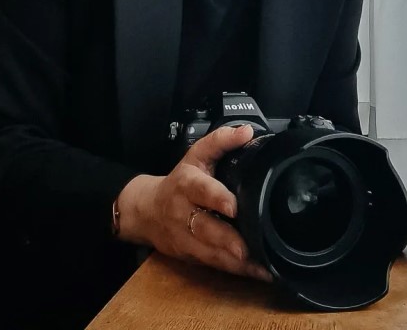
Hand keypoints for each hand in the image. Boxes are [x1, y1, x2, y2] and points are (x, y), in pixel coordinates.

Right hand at [116, 125, 271, 281]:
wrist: (146, 209)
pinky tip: (258, 274)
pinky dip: (236, 271)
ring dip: (235, 262)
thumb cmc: (179, 181)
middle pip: (205, 228)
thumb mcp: (196, 155)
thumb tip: (247, 132)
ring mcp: (185, 238)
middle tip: (246, 248)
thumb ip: (220, 141)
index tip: (233, 206)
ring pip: (210, 252)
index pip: (201, 190)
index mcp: (187, 184)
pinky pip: (214, 264)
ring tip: (260, 267)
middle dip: (226, 239)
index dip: (216, 198)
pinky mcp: (190, 255)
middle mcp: (184, 213)